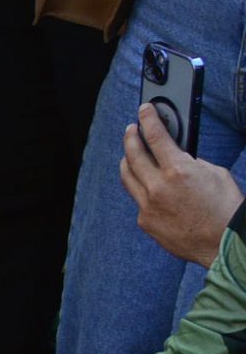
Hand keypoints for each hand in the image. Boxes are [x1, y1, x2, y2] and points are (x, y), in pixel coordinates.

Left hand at [121, 101, 242, 265]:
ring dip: (127, 161)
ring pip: (127, 177)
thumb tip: (176, 156)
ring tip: (130, 153)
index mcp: (178, 170)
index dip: (147, 119)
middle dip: (131, 138)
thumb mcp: (215, 173)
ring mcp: (148, 205)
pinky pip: (138, 199)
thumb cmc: (226, 207)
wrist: (224, 242)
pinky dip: (142, 189)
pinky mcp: (145, 221)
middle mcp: (157, 187)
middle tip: (131, 130)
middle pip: (132, 155)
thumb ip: (190, 162)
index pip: (154, 136)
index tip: (143, 110)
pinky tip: (148, 186)